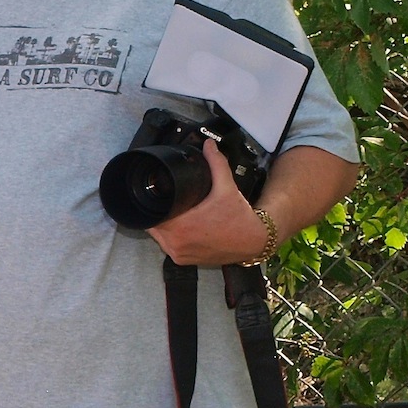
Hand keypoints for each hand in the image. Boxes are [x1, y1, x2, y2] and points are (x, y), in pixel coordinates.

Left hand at [147, 140, 270, 265]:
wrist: (254, 241)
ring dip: (163, 226)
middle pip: (153, 225)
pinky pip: (169, 247)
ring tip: (174, 214)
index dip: (152, 205)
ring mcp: (179, 255)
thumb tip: (208, 145)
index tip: (158, 196)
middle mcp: (176, 244)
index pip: (152, 214)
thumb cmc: (239, 216)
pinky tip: (180, 228)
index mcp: (180, 227)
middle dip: (159, 213)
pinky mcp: (183, 261)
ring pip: (159, 237)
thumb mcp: (226, 187)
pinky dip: (172, 238)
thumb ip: (216, 164)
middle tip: (169, 203)